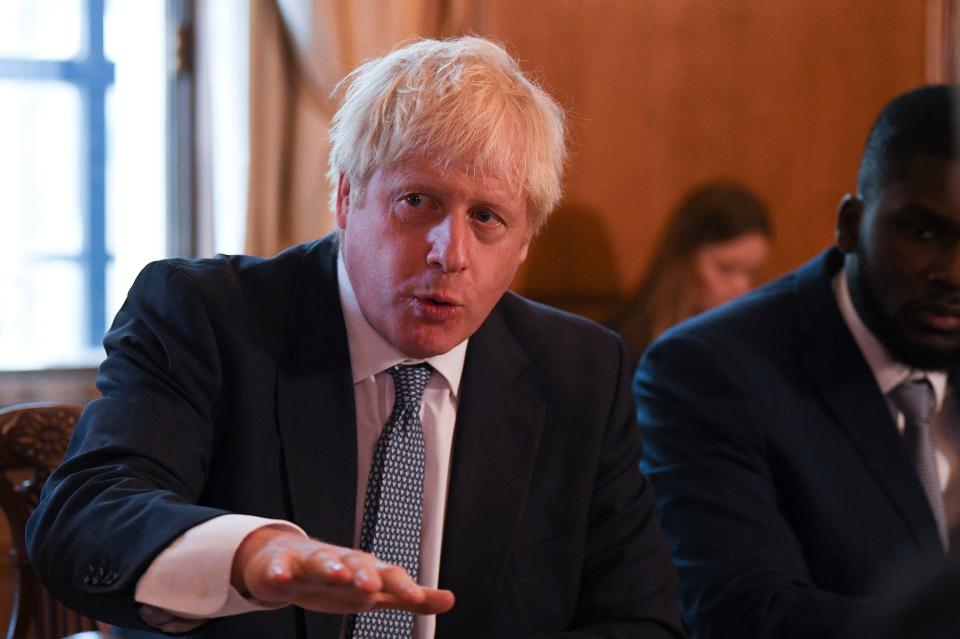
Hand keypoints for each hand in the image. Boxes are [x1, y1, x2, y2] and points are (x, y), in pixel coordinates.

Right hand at [231, 527, 454, 615]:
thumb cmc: (338, 579)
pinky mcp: (282, 566)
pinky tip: (281, 579)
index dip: (403, 586)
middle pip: (355, 563)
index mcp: (366, 570)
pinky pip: (280, 569)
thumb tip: (449, 600)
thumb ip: (409, 597)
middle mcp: (342, 562)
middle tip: (372, 585)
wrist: (289, 560)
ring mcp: (311, 562)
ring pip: (321, 561)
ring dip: (330, 567)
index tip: (417, 598)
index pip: (389, 575)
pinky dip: (280, 572)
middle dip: (364, 573)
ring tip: (338, 574)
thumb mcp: (375, 592)